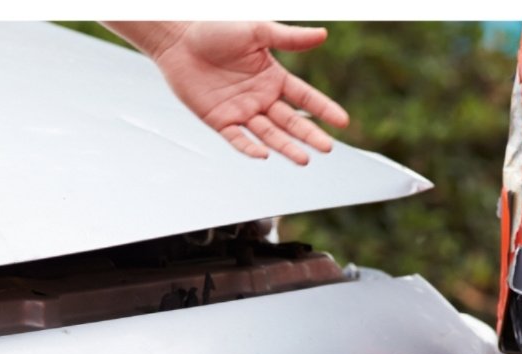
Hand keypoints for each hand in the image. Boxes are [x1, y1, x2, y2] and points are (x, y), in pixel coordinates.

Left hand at [113, 21, 349, 164]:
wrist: (178, 37)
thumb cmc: (216, 27)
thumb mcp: (257, 31)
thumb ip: (289, 38)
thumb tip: (323, 34)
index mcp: (273, 77)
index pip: (305, 97)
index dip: (324, 109)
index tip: (343, 121)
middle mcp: (260, 97)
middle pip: (291, 121)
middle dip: (309, 135)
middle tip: (326, 148)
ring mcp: (240, 110)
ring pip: (268, 134)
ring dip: (285, 147)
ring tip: (304, 159)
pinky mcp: (219, 120)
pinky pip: (237, 138)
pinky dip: (249, 148)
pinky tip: (263, 155)